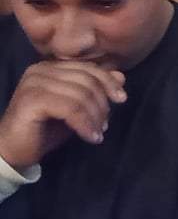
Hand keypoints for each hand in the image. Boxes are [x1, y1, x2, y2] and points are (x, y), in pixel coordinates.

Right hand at [0, 61, 125, 170]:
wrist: (13, 151)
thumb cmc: (45, 129)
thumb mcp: (76, 108)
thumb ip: (95, 91)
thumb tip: (121, 75)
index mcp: (50, 67)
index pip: (88, 68)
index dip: (108, 82)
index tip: (121, 99)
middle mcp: (40, 70)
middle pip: (87, 80)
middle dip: (102, 103)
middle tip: (105, 125)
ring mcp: (34, 83)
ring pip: (81, 94)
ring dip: (95, 116)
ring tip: (97, 133)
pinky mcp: (32, 100)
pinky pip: (70, 108)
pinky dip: (85, 123)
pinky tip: (90, 137)